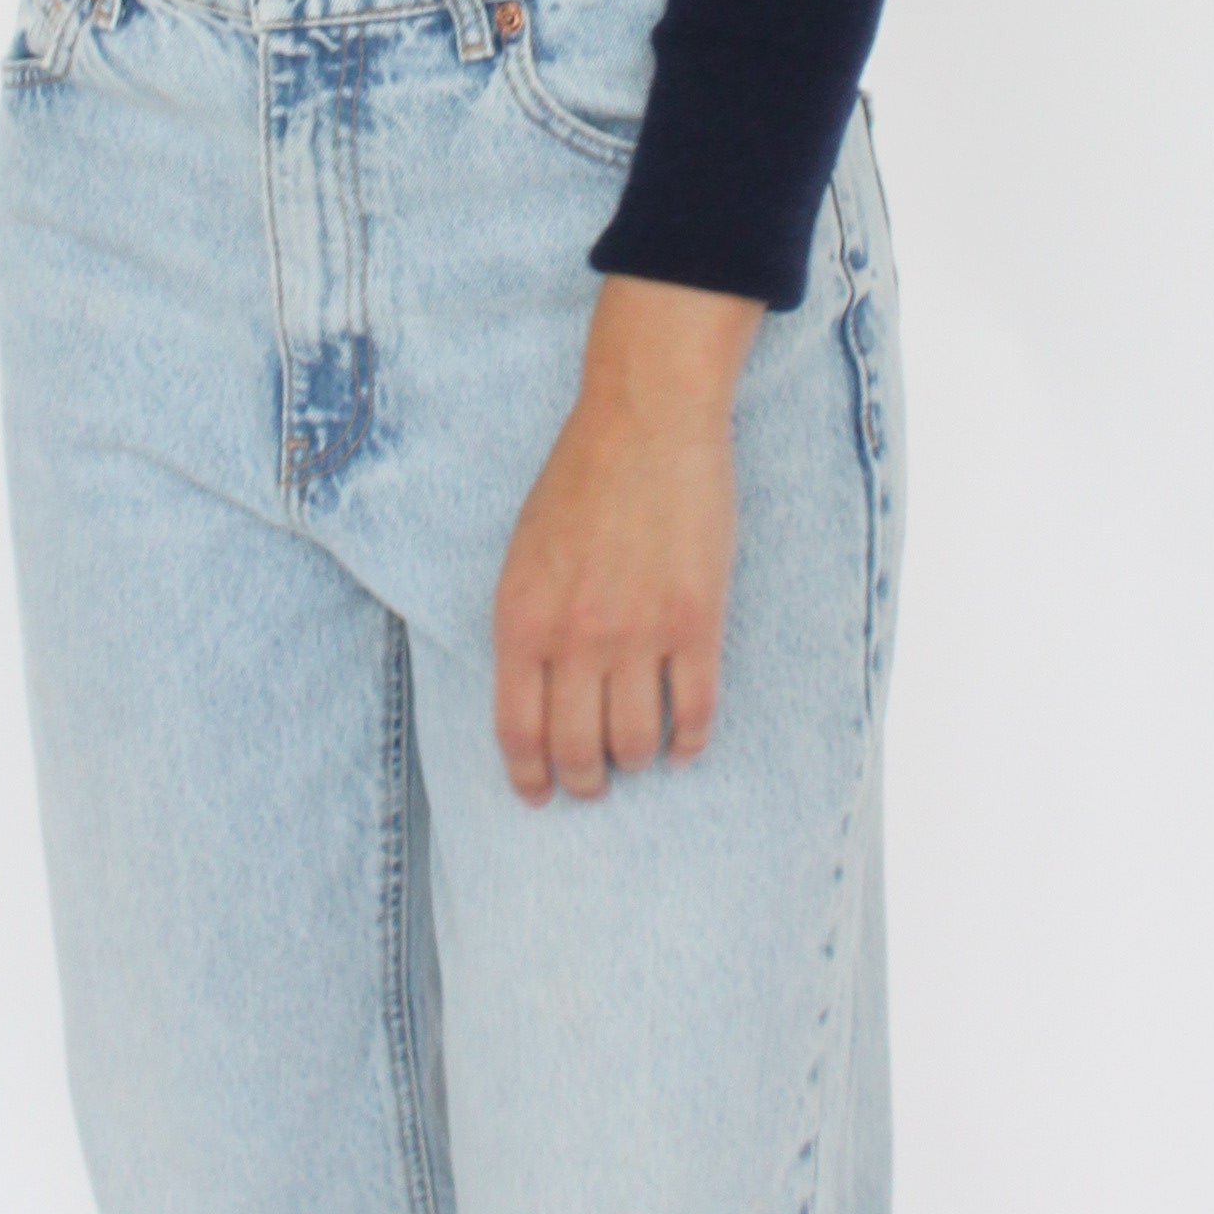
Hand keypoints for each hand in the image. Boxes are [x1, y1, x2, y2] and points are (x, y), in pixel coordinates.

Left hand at [491, 274, 764, 803]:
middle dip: (583, 781)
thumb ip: (526, 626)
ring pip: (635, 741)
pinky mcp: (696, 621)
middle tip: (593, 785)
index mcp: (521, 617)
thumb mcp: (524, 555)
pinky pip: (694, 711)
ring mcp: (638, 632)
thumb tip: (535, 701)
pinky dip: (690, 740)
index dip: (529, 775)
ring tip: (640, 756)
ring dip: (636, 761)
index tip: (539, 794)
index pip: (516, 729)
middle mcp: (574, 635)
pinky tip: (685, 742)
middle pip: (575, 749)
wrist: (644, 419)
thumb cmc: (580, 480)